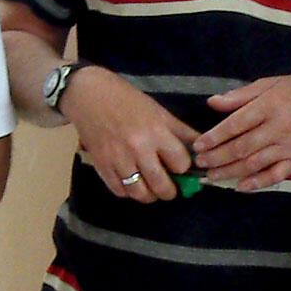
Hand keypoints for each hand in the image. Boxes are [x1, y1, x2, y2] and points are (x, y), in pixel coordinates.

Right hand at [68, 67, 199, 201]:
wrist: (89, 95)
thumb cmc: (128, 101)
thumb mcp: (159, 112)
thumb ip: (181, 132)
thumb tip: (201, 148)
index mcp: (156, 132)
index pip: (180, 164)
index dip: (184, 168)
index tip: (180, 167)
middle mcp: (138, 148)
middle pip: (161, 185)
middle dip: (170, 191)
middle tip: (170, 188)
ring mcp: (118, 159)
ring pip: (140, 193)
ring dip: (149, 196)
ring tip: (151, 189)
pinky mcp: (101, 165)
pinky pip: (119, 191)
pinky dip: (128, 192)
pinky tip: (132, 183)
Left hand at [195, 76, 290, 191]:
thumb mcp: (270, 84)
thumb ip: (241, 95)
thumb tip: (212, 102)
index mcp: (270, 106)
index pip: (236, 124)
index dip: (215, 136)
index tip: (198, 144)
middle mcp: (279, 128)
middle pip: (242, 147)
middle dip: (217, 157)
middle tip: (200, 162)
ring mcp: (289, 147)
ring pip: (254, 163)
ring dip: (230, 172)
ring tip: (211, 176)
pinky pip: (276, 175)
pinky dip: (258, 183)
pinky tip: (240, 187)